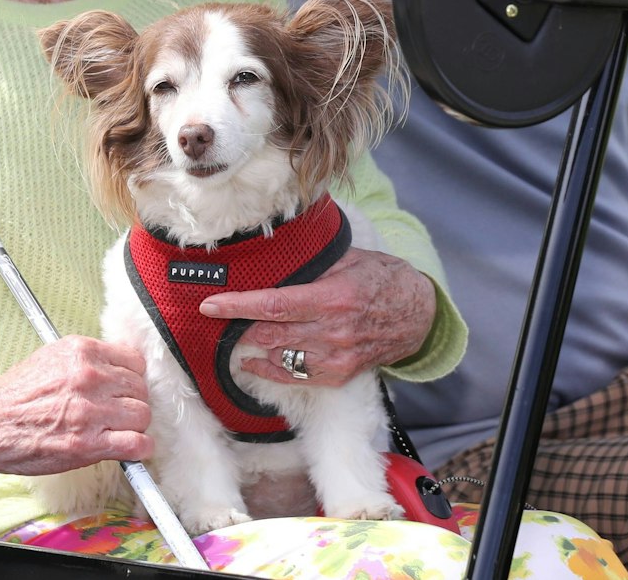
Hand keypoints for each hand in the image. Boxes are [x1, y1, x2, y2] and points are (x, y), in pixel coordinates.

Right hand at [0, 336, 152, 474]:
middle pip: (140, 389)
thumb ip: (88, 361)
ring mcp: (90, 411)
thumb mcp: (52, 358)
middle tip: (117, 413)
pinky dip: (139, 449)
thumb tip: (120, 370)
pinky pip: (137, 444)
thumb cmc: (15, 396)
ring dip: (134, 426)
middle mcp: (89, 377)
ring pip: (142, 415)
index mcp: (81, 352)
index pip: (134, 360)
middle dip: (131, 402)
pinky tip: (129, 449)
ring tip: (117, 431)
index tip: (124, 389)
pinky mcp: (88, 443)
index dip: (131, 378)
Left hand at [199, 247, 433, 386]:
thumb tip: (275, 251)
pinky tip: (253, 361)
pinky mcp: (340, 374)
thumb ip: (314, 262)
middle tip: (220, 317)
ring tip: (234, 335)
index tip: (210, 304)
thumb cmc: (382, 279)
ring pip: (278, 357)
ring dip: (252, 347)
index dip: (237, 306)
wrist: (418, 315)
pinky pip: (295, 377)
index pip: (273, 304)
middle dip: (240, 326)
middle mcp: (332, 331)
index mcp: (332, 297)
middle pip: (269, 334)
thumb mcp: (350, 259)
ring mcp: (336, 357)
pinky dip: (269, 369)